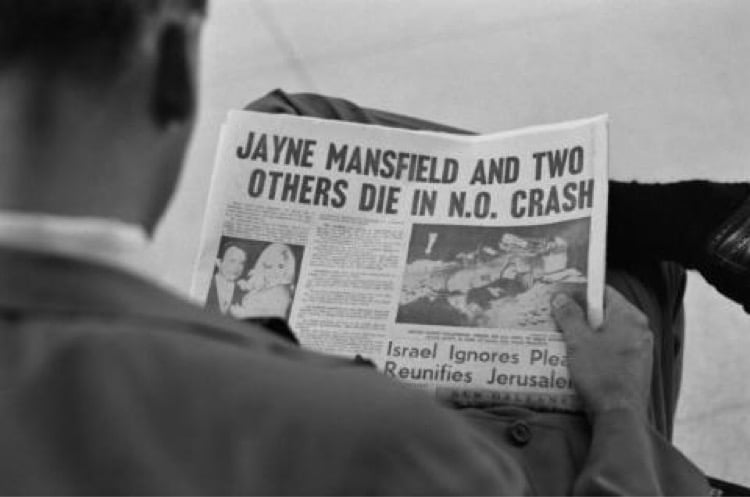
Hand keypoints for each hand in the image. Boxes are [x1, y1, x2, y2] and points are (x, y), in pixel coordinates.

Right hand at [551, 286, 652, 419]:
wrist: (619, 415)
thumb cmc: (600, 374)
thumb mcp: (578, 341)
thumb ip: (569, 315)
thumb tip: (560, 297)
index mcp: (630, 317)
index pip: (604, 291)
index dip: (580, 291)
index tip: (560, 295)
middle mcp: (640, 330)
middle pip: (606, 311)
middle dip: (582, 313)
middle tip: (558, 316)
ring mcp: (641, 350)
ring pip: (609, 331)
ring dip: (587, 332)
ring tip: (564, 337)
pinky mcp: (636, 367)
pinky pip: (613, 348)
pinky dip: (596, 348)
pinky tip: (578, 356)